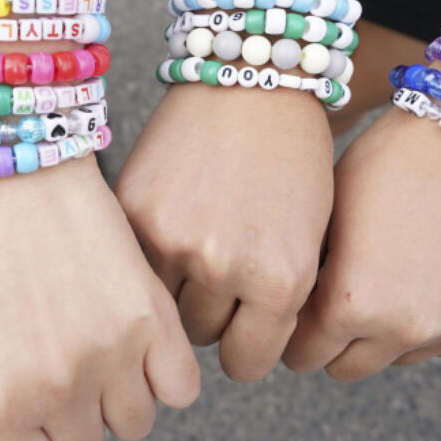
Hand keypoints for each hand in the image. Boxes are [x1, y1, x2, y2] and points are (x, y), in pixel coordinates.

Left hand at [0, 157, 199, 440]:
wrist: (13, 167)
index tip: (39, 419)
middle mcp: (50, 388)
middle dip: (76, 415)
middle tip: (60, 354)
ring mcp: (106, 355)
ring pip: (137, 423)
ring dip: (121, 391)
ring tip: (94, 335)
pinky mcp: (151, 318)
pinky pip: (181, 388)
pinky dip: (166, 369)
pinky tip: (134, 331)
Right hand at [116, 84, 333, 381]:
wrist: (251, 76)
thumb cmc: (292, 158)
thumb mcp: (308, 241)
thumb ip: (276, 303)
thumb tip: (239, 354)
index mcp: (281, 280)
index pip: (246, 363)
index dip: (245, 351)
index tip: (241, 334)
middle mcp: (225, 266)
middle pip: (200, 336)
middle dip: (210, 315)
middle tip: (217, 275)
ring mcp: (172, 239)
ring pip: (159, 307)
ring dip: (173, 289)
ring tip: (192, 246)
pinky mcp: (133, 212)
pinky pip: (132, 266)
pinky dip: (145, 254)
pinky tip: (167, 222)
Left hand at [283, 106, 440, 379]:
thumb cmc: (382, 165)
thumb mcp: (324, 220)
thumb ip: (307, 282)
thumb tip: (285, 321)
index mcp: (350, 306)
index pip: (304, 356)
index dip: (297, 334)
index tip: (300, 316)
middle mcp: (405, 329)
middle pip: (349, 368)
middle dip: (338, 341)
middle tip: (342, 300)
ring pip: (400, 357)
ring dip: (390, 331)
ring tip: (393, 274)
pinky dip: (440, 316)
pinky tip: (436, 267)